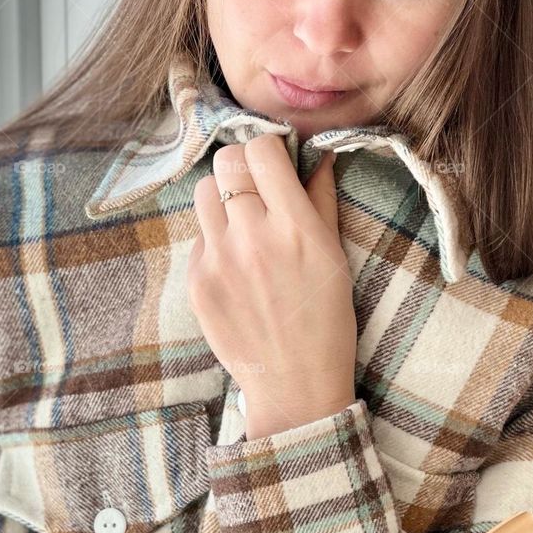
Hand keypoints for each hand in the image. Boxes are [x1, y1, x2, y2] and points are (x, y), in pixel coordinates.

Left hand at [187, 135, 356, 429]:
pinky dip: (215, 240)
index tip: (275, 160)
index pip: (262, 150)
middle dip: (242, 167)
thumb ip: (322, 199)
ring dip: (222, 197)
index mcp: (295, 227)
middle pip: (227, 162)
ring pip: (204, 192)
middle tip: (256, 186)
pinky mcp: (196, 282)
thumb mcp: (335, 256)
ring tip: (242, 222)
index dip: (268, 148)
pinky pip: (198, 237)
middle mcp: (253, 237)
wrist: (294, 384)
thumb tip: (317, 154)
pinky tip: (236, 265)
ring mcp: (219, 260)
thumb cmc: (326, 321)